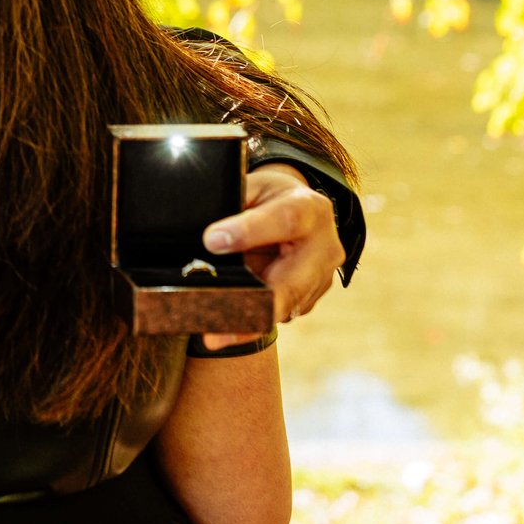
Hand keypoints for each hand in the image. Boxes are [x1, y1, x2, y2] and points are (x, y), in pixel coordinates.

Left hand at [196, 165, 344, 349]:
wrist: (301, 212)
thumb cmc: (269, 198)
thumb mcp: (255, 187)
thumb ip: (233, 202)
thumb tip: (199, 226)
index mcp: (310, 209)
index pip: (284, 220)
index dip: (250, 232)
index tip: (212, 241)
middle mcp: (323, 247)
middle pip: (293, 283)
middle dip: (256, 304)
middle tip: (217, 326)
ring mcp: (321, 279)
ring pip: (285, 308)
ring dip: (247, 324)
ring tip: (213, 336)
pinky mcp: (309, 300)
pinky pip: (280, 316)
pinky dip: (252, 325)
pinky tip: (225, 332)